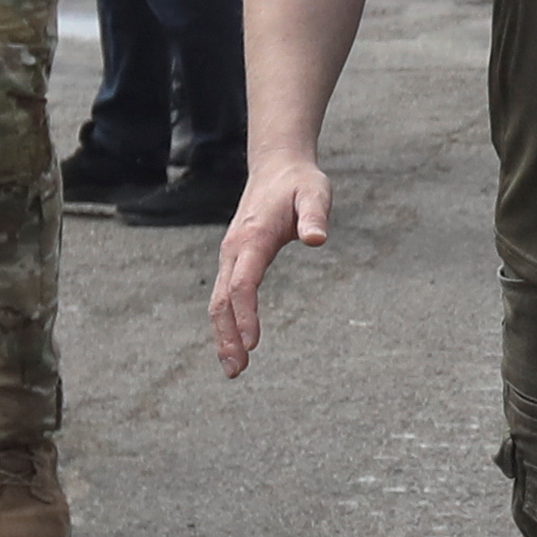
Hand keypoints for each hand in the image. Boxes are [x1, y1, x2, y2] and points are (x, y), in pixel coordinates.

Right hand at [210, 157, 330, 375]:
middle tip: (237, 370)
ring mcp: (231, 255)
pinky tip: (234, 343)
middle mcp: (234, 249)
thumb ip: (315, 216)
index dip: (246, 315)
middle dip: (227, 336)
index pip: (243, 283)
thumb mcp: (315, 193)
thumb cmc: (300, 183)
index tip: (253, 343)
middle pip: (223, 299)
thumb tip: (317, 239)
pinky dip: (226, 321)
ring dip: (223, 335)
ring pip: (218, 300)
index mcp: (253, 237)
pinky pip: (225, 294)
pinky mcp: (234, 259)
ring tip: (234, 368)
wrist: (276, 166)